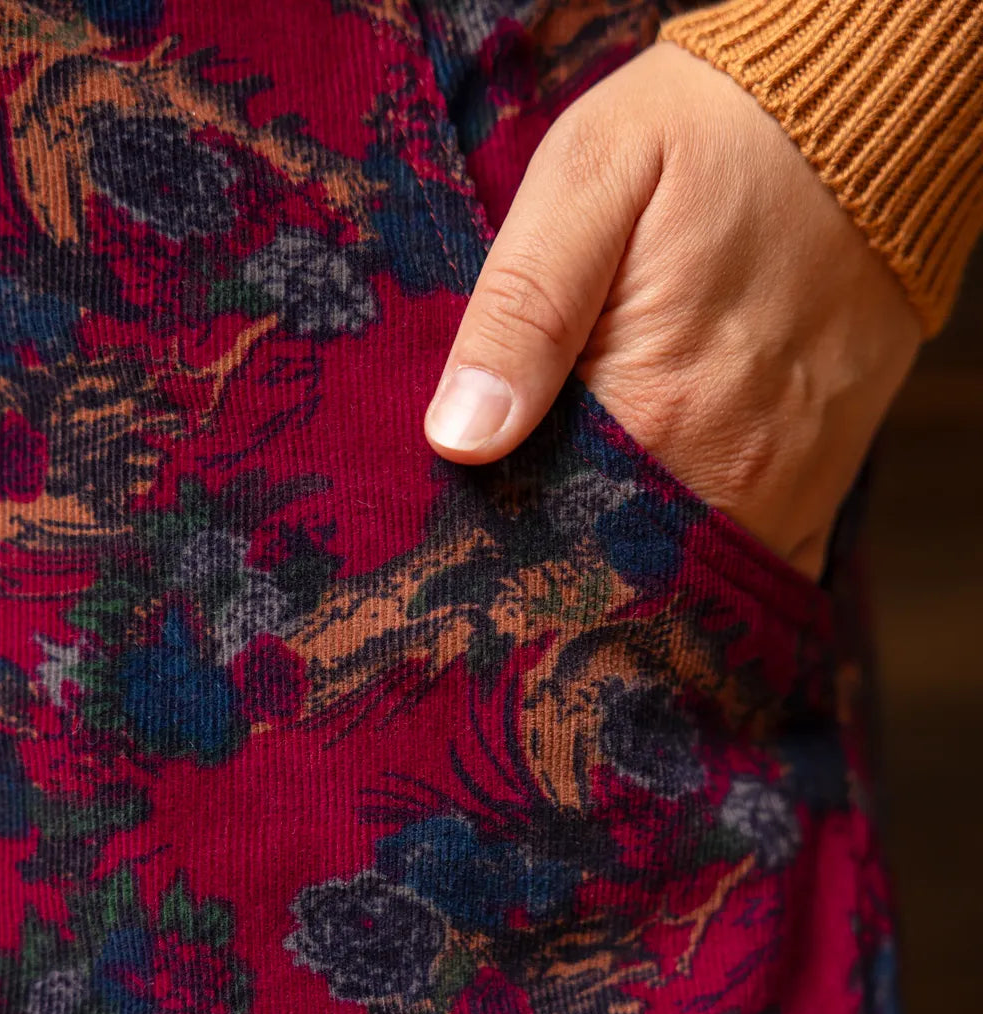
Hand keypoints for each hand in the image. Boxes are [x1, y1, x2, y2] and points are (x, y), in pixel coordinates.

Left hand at [422, 41, 922, 580]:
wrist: (865, 123)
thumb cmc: (712, 139)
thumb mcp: (589, 180)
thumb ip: (524, 310)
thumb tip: (459, 439)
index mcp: (652, 414)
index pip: (543, 533)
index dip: (495, 534)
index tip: (463, 521)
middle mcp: (728, 475)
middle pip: (612, 570)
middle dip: (557, 561)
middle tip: (514, 517)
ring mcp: (783, 489)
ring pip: (678, 579)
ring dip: (625, 564)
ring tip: (580, 515)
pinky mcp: (817, 486)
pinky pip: (751, 567)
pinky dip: (700, 562)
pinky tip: (662, 520)